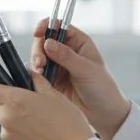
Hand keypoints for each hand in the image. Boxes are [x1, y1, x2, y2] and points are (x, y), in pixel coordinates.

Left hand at [0, 70, 95, 139]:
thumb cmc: (68, 123)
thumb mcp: (53, 94)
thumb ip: (36, 81)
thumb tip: (28, 74)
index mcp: (15, 101)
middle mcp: (7, 119)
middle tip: (12, 92)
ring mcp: (8, 137)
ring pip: (2, 119)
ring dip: (11, 114)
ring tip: (34, 117)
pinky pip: (10, 135)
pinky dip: (18, 131)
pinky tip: (36, 131)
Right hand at [30, 20, 130, 139]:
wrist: (104, 113)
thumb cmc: (102, 88)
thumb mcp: (86, 70)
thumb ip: (67, 56)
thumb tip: (48, 43)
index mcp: (79, 42)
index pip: (59, 26)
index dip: (46, 26)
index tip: (37, 33)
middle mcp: (67, 51)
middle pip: (44, 41)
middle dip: (39, 50)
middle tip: (41, 63)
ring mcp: (58, 66)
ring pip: (39, 57)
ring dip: (37, 63)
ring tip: (40, 72)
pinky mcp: (52, 80)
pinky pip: (38, 73)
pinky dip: (36, 75)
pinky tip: (39, 80)